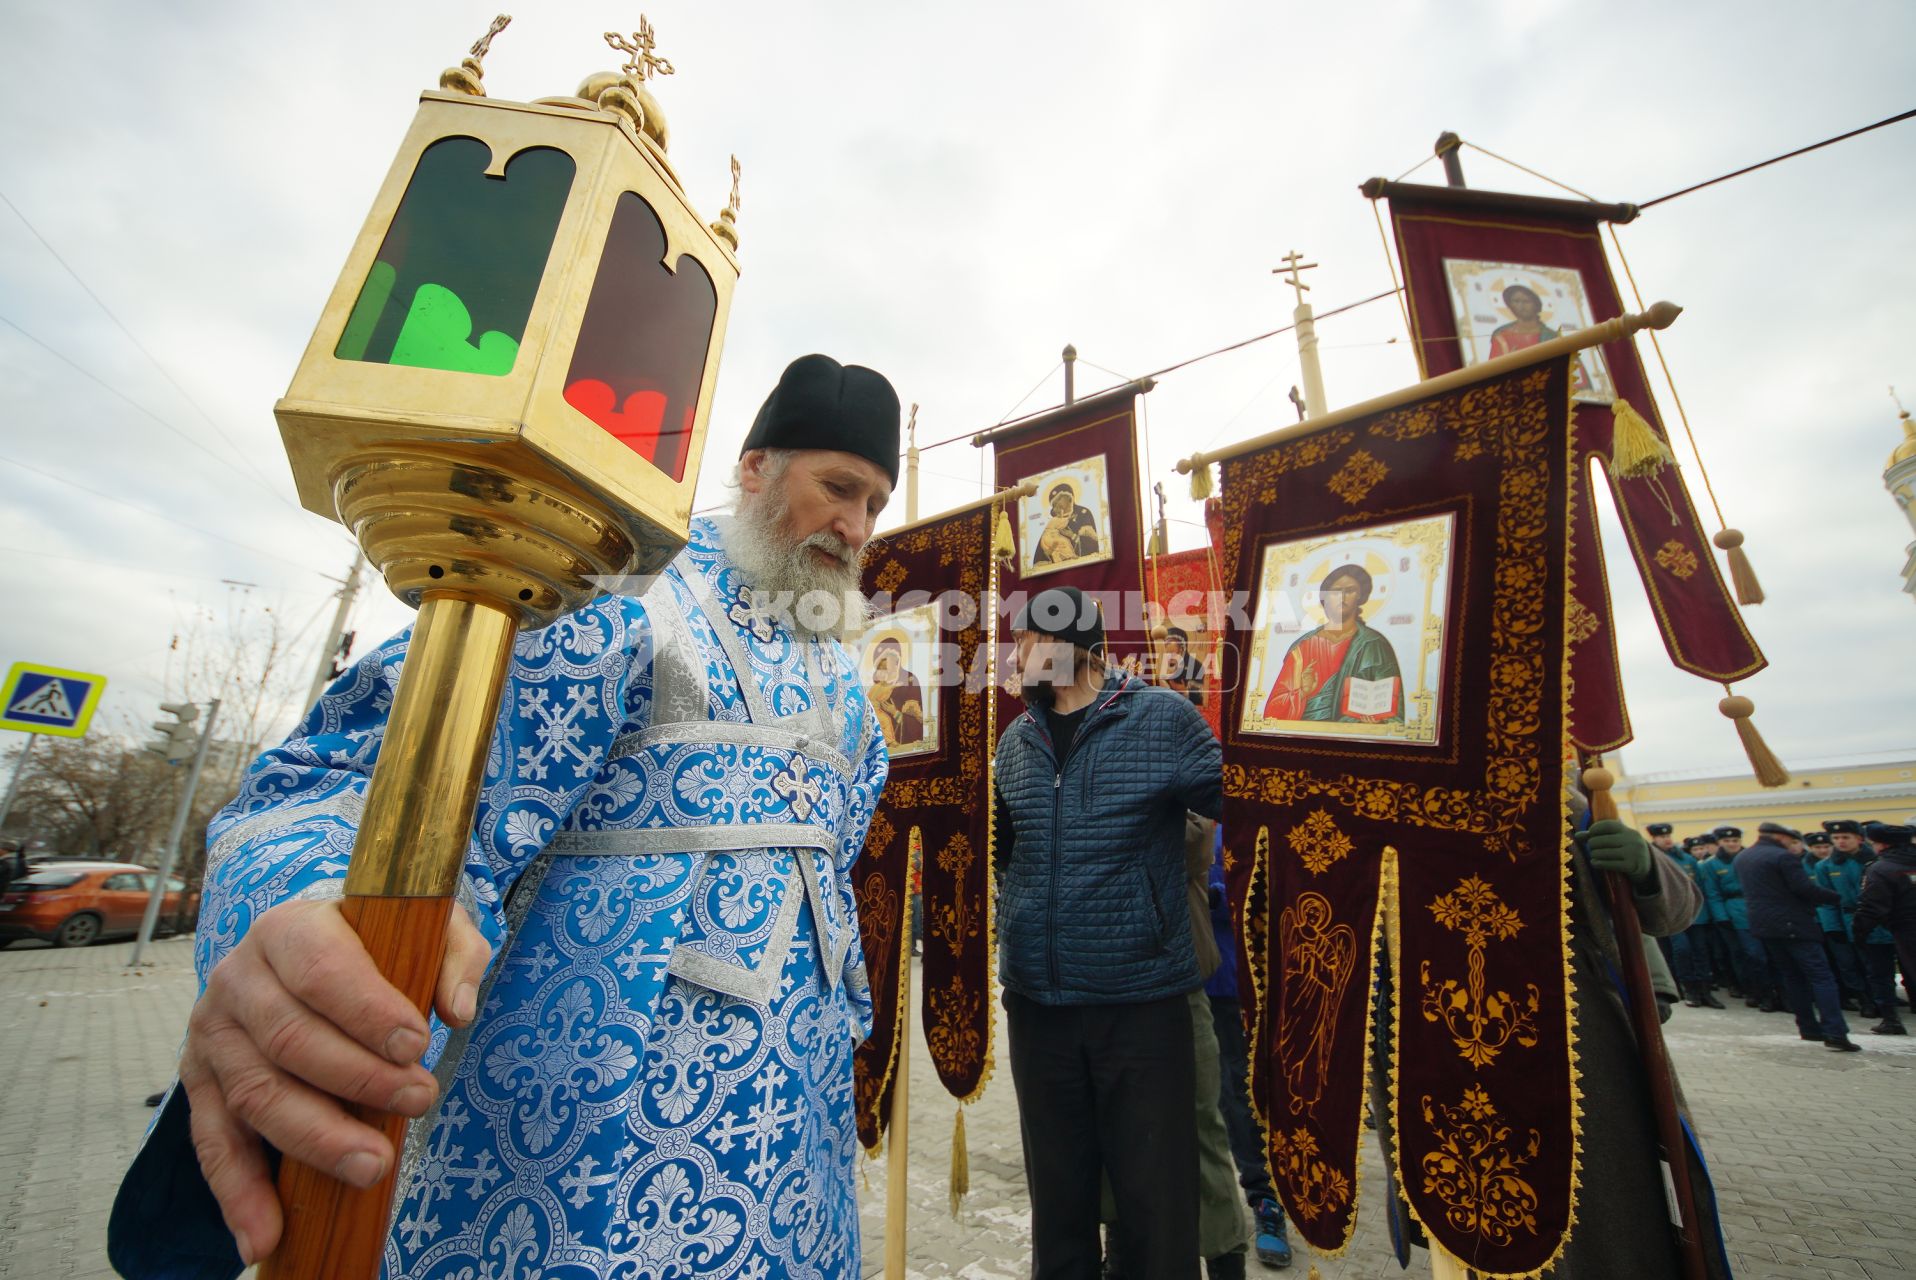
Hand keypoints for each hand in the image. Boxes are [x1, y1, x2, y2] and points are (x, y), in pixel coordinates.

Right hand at [179, 898, 489, 1264]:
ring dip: (315, 1140)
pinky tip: (264, 1237)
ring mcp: (212, 1034)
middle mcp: (238, 979)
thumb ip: (454, 953)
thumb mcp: (426, 925)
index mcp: (289, 930)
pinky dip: (238, 1195)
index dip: (367, 1010)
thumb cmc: (376, 942)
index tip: (417, 1044)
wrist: (311, 947)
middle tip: (418, 1101)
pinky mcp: (200, 1084)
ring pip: (257, 1095)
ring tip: (373, 1167)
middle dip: (358, 1080)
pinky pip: (215, 1145)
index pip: (323, 969)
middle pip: (290, 1040)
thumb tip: (458, 1009)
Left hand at [1578, 819, 1651, 883]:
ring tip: (1593, 856)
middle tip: (1591, 848)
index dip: (1595, 829)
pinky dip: (1599, 864)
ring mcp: (1633, 853)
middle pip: (1602, 840)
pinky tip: (1594, 863)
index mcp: (1628, 831)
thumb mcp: (1616, 840)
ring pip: (1604, 853)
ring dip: (1594, 855)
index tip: (1590, 834)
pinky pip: (1610, 864)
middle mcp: (1632, 840)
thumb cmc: (1626, 850)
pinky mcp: (1632, 866)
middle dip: (1592, 844)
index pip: (1607, 825)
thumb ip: (1598, 836)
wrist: (1647, 866)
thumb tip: (1577, 836)